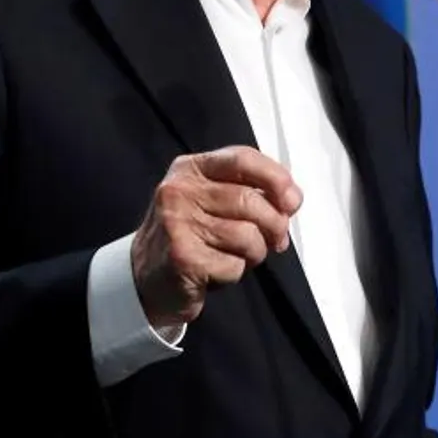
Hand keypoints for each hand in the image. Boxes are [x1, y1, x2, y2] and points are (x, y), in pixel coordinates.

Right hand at [131, 146, 301, 326]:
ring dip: (255, 253)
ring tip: (240, 256)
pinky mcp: (181, 257)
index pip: (242, 158)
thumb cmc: (192, 236)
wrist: (145, 279)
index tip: (293, 201)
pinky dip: (235, 273)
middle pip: (250, 201)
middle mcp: (179, 190)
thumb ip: (251, 192)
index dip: (276, 178)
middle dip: (274, 225)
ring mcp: (177, 223)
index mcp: (190, 168)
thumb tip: (292, 200)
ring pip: (246, 235)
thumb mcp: (213, 202)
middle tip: (274, 240)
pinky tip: (217, 271)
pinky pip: (234, 265)